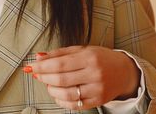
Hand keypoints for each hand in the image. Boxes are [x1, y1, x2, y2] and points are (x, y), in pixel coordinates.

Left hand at [23, 45, 140, 109]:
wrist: (124, 72)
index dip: (42, 67)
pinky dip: (61, 101)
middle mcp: (94, 74)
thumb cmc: (100, 58)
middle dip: (44, 77)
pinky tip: (56, 94)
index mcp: (89, 58)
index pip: (59, 64)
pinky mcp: (98, 101)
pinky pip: (75, 105)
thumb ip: (59, 53)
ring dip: (51, 90)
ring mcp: (97, 90)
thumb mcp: (81, 50)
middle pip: (61, 79)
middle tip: (36, 74)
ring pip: (66, 94)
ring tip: (47, 84)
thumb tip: (38, 57)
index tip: (31, 67)